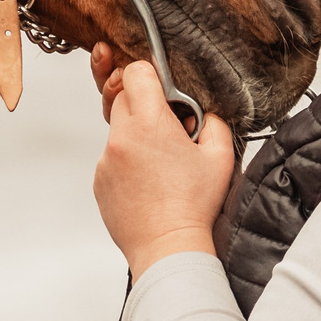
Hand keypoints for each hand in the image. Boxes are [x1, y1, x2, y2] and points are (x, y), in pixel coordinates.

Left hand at [92, 55, 235, 277]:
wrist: (168, 247)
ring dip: (136, 137)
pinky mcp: (99, 181)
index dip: (151, 76)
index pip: (136, 73)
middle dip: (144, 106)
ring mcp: (106, 161)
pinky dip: (127, 162)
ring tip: (159, 164)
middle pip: (123, 98)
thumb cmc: (194, 206)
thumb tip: (202, 113)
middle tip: (167, 129)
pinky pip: (112, 158)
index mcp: (150, 124)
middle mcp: (121, 138)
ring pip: (117, 130)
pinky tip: (148, 182)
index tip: (162, 89)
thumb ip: (213, 122)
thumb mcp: (220, 156)